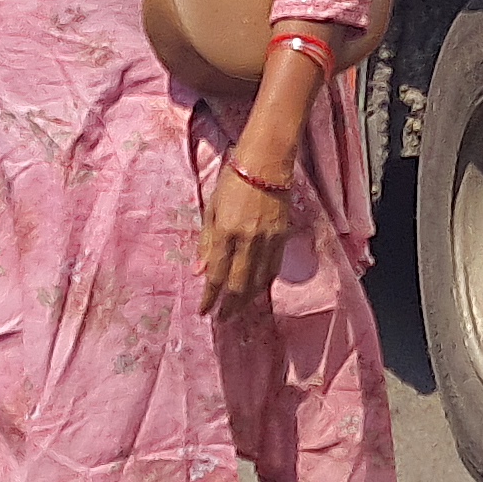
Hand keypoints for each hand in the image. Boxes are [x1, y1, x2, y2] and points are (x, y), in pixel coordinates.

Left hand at [201, 146, 294, 320]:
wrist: (267, 162)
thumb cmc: (232, 181)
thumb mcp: (212, 208)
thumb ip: (206, 241)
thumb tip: (200, 271)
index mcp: (225, 231)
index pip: (216, 274)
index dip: (210, 297)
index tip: (204, 312)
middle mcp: (247, 240)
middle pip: (238, 285)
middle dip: (229, 306)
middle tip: (223, 319)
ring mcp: (268, 240)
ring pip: (258, 281)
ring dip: (247, 299)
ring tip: (238, 310)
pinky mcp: (282, 237)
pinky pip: (273, 268)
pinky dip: (264, 283)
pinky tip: (257, 290)